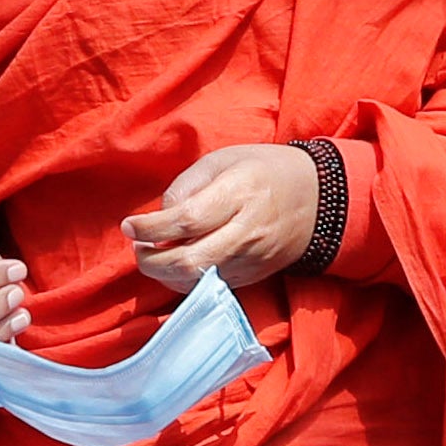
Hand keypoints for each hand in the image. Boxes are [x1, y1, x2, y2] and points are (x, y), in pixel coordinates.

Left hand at [124, 144, 321, 290]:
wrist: (316, 199)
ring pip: (197, 280)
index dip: (151, 228)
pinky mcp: (253, 276)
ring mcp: (251, 259)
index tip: (129, 227)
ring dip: (165, 274)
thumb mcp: (224, 160)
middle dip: (152, 261)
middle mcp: (247, 231)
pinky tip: (177, 264)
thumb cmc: (264, 171)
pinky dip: (186, 280)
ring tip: (154, 255)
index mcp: (239, 193)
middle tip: (138, 249)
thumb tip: (160, 216)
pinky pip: (210, 285)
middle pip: (189, 260)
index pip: (187, 219)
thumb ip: (187, 185)